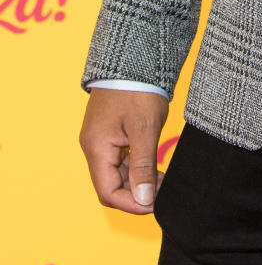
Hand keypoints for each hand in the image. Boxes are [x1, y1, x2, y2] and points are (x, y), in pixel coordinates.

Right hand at [79, 88, 168, 213]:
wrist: (134, 59)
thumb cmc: (138, 90)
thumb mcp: (145, 129)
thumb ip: (143, 166)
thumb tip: (144, 199)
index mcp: (97, 148)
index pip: (108, 192)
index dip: (132, 204)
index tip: (155, 205)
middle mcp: (94, 147)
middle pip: (111, 185)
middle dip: (136, 194)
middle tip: (163, 192)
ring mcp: (101, 140)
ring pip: (116, 173)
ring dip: (138, 182)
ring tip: (163, 180)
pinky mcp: (110, 133)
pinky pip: (120, 160)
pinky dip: (136, 168)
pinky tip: (155, 168)